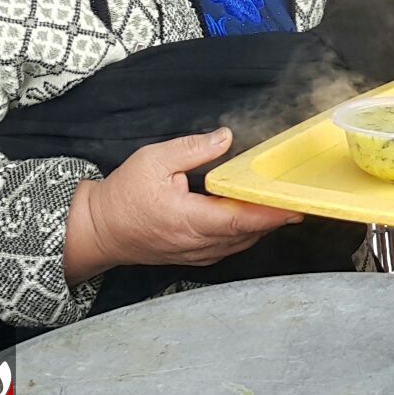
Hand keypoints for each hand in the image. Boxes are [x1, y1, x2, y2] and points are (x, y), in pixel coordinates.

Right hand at [63, 129, 301, 284]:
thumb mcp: (152, 160)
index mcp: (185, 219)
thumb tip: (225, 138)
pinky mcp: (192, 256)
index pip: (238, 220)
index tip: (295, 206)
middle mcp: (194, 242)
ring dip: (262, 226)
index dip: (270, 214)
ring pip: (240, 242)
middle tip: (298, 198)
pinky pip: (228, 247)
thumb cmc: (120, 197)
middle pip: (246, 233)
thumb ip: (192, 149)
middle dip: (274, 217)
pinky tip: (253, 217)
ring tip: (282, 204)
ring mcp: (194, 253)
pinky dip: (245, 233)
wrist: (95, 231)